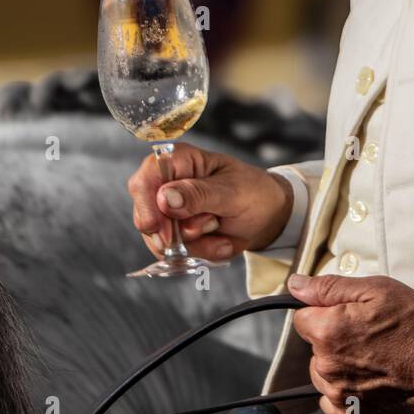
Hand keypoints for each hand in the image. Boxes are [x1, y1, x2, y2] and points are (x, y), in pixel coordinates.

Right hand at [127, 145, 294, 263]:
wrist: (267, 216)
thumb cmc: (253, 192)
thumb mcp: (232, 191)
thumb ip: (199, 194)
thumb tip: (164, 198)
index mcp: (179, 160)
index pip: (146, 178)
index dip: (148, 205)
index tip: (163, 230)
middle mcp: (166, 184)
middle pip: (146, 215)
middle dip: (178, 232)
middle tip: (210, 226)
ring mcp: (167, 211)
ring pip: (160, 240)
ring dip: (195, 245)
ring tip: (222, 232)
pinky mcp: (173, 233)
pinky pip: (173, 253)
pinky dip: (200, 253)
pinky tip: (220, 242)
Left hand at [287, 272, 413, 413]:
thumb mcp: (377, 289)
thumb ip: (329, 288)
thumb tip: (295, 284)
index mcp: (327, 332)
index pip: (303, 318)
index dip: (326, 312)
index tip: (351, 314)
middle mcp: (327, 368)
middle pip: (314, 347)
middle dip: (334, 338)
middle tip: (371, 334)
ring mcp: (340, 396)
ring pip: (323, 374)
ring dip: (339, 365)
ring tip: (374, 357)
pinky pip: (332, 402)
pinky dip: (345, 392)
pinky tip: (369, 380)